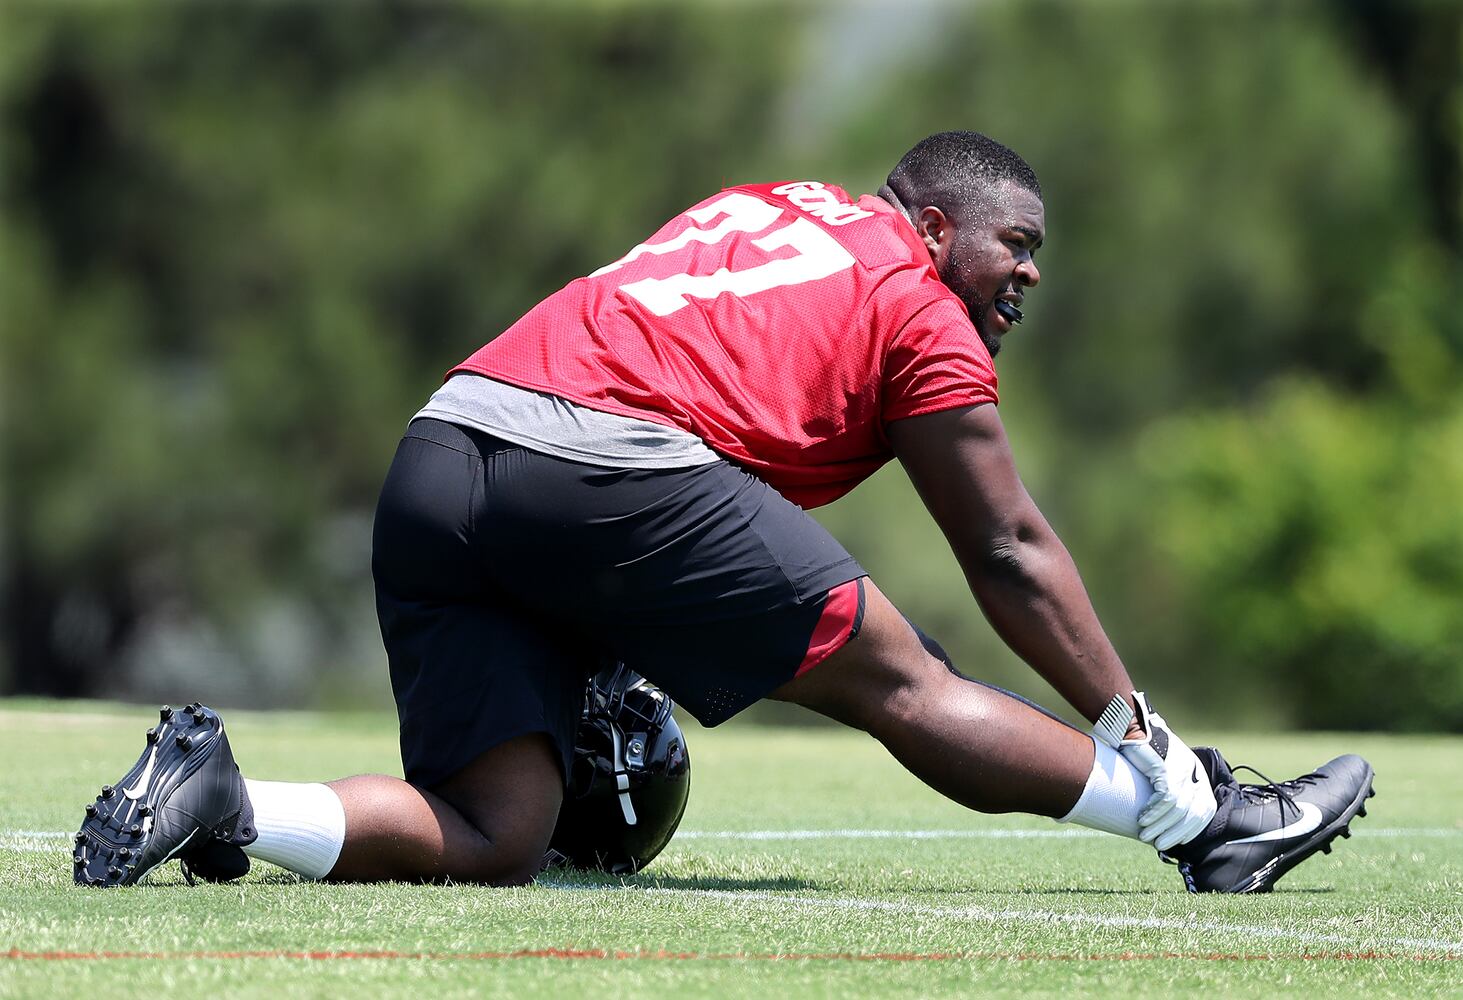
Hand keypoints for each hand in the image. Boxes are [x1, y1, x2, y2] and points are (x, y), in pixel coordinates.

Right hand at [1094, 692, 1216, 850]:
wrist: (1130, 724)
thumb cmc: (1141, 750)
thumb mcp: (1161, 769)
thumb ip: (1166, 788)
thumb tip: (1161, 817)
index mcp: (1196, 773)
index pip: (1204, 808)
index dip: (1192, 828)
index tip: (1178, 841)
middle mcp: (1193, 772)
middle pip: (1193, 812)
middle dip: (1176, 832)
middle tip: (1159, 845)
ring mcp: (1182, 769)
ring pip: (1178, 808)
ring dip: (1161, 826)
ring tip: (1145, 835)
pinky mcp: (1167, 767)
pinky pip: (1166, 798)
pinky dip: (1154, 812)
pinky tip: (1142, 819)